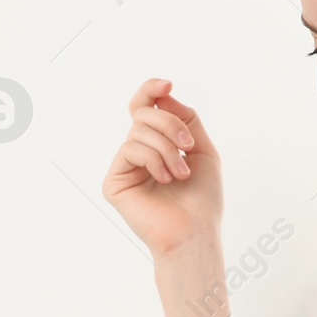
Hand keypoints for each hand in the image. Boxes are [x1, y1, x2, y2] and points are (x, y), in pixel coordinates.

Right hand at [103, 78, 223, 255]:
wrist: (195, 232)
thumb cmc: (202, 199)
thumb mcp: (202, 149)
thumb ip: (185, 118)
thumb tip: (164, 95)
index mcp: (157, 146)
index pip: (146, 108)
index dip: (151, 90)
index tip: (168, 84)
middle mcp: (138, 154)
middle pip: (144, 114)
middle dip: (170, 124)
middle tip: (189, 147)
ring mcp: (125, 167)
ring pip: (139, 130)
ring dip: (167, 148)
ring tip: (182, 174)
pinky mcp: (114, 181)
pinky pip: (131, 149)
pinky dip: (154, 160)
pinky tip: (165, 179)